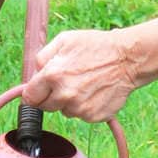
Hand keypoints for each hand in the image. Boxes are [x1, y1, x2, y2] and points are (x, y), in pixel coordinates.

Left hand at [21, 28, 137, 122]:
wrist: (128, 59)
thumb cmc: (96, 46)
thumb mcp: (65, 40)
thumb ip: (42, 57)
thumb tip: (33, 74)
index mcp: (52, 75)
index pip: (30, 97)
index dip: (34, 92)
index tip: (40, 90)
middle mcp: (64, 95)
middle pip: (46, 107)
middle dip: (52, 96)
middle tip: (68, 82)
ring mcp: (79, 108)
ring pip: (65, 111)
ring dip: (70, 101)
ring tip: (85, 83)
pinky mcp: (93, 116)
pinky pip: (82, 115)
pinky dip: (86, 106)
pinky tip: (95, 91)